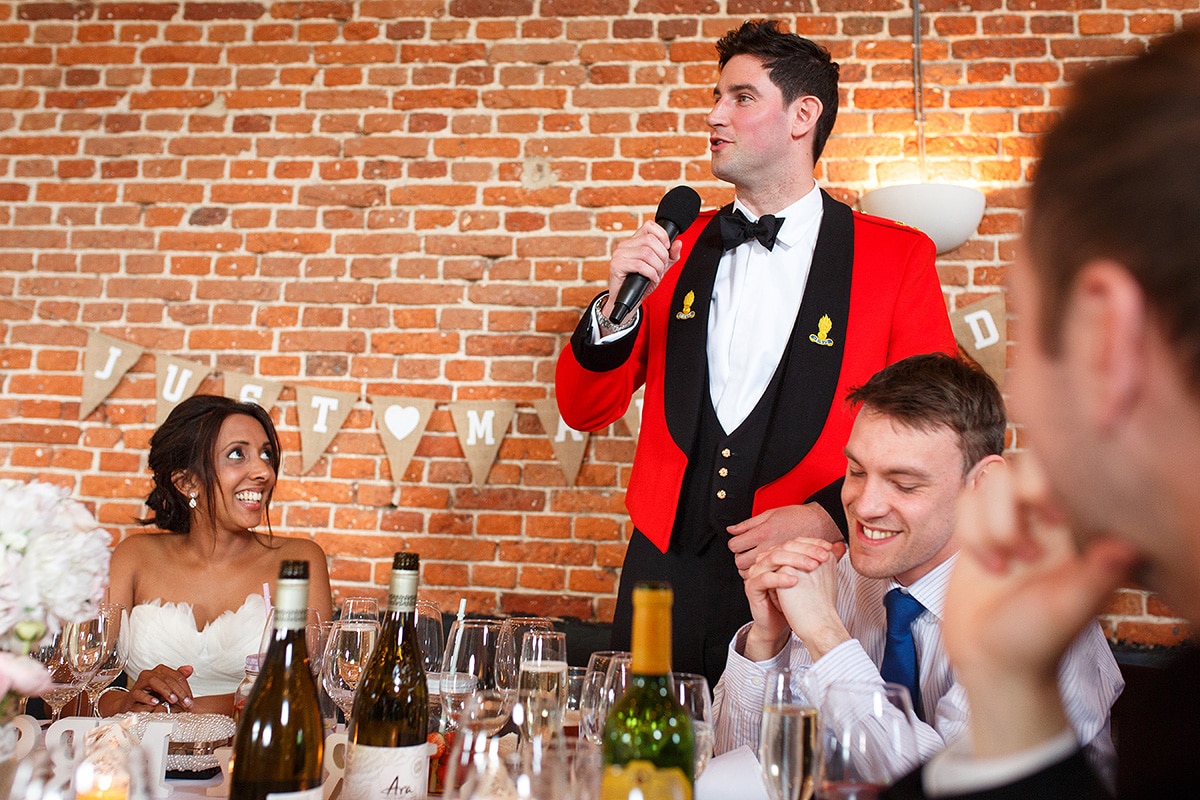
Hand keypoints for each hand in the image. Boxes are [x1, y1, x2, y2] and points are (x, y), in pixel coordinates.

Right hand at [122, 664, 196, 712]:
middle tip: (186, 703)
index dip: (186, 688)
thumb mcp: (168, 688)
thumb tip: (190, 669)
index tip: (190, 701)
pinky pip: (139, 694)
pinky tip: (156, 703)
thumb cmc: (151, 695)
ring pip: (153, 681)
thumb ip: (179, 679)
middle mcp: (150, 674)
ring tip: (173, 700)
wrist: (132, 704)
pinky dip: (148, 698)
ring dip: (165, 691)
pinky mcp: (132, 695)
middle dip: (179, 691)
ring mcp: (140, 683)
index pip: (177, 676)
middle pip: (167, 678)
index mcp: (160, 671)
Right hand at [600, 221, 681, 318]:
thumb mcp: (660, 267)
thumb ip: (670, 256)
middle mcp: (625, 245)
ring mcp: (619, 254)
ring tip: (657, 274)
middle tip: (662, 267)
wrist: (629, 301)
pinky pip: (640, 265)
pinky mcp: (616, 265)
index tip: (666, 249)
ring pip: (646, 253)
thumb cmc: (642, 283)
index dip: (662, 235)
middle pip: (650, 240)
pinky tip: (652, 279)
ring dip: (657, 266)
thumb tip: (678, 243)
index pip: (649, 226)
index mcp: (634, 241)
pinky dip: (651, 273)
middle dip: (662, 255)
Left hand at [728, 503, 841, 575]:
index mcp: (763, 533)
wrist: (822, 523)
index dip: (735, 544)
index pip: (735, 545)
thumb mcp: (771, 514)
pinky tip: (770, 568)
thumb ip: (748, 524)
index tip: (740, 543)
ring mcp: (779, 559)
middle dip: (741, 558)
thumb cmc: (799, 517)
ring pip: (752, 573)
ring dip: (751, 569)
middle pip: (740, 562)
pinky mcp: (788, 567)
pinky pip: (769, 577)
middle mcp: (769, 547)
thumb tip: (732, 530)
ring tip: (759, 562)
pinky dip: (766, 575)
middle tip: (748, 554)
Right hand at [742, 538, 842, 661]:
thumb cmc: (794, 602)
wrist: (779, 625)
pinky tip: (795, 581)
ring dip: (795, 560)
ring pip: (774, 558)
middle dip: (807, 550)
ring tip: (813, 567)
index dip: (812, 543)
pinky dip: (780, 578)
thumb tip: (841, 546)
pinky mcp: (751, 587)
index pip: (795, 542)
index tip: (829, 549)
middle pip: (785, 547)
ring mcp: (756, 572)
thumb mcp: (811, 579)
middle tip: (823, 557)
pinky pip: (764, 578)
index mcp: (777, 554)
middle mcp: (765, 560)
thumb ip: (823, 562)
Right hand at [946, 455, 1138, 756]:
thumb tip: (1128, 546)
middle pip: (1016, 469)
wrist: (993, 664)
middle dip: (1007, 508)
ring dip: (986, 525)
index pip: (1058, 471)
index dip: (1045, 482)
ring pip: (986, 485)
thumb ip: (1096, 574)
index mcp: (1073, 529)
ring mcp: (1006, 525)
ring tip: (1004, 565)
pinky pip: (964, 504)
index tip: (1050, 519)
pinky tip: (985, 566)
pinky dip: (968, 534)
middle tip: (1024, 554)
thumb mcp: (1069, 608)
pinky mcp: (976, 534)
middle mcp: (1040, 520)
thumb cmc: (1037, 642)